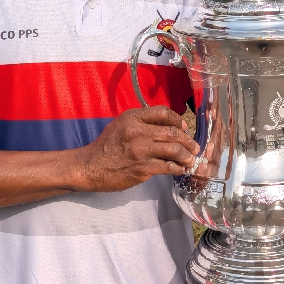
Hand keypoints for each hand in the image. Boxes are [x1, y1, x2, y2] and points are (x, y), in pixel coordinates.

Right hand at [75, 106, 198, 191]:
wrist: (90, 166)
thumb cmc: (107, 146)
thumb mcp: (121, 125)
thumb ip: (141, 122)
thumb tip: (168, 126)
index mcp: (133, 117)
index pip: (163, 113)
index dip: (178, 120)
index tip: (184, 128)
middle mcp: (138, 131)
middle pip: (172, 132)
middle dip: (188, 141)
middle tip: (194, 147)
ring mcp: (141, 150)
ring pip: (174, 150)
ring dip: (186, 156)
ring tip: (190, 160)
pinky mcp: (143, 168)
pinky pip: (168, 167)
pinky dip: (178, 168)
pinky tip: (180, 169)